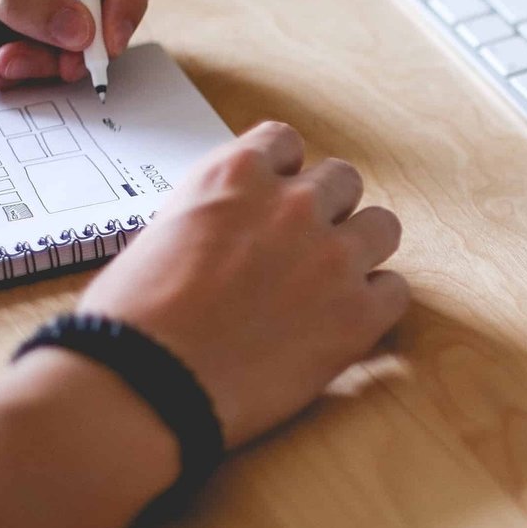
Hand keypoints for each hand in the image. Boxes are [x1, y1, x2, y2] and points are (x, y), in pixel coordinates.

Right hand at [75, 123, 408, 448]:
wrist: (144, 384)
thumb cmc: (131, 320)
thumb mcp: (161, 234)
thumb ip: (212, 216)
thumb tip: (228, 231)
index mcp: (235, 175)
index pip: (285, 143)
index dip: (283, 175)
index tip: (275, 200)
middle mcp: (292, 204)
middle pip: (343, 180)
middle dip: (326, 210)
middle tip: (304, 248)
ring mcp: (332, 257)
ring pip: (382, 226)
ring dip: (361, 249)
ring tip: (332, 284)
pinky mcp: (357, 315)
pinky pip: (395, 290)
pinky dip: (374, 305)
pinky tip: (345, 324)